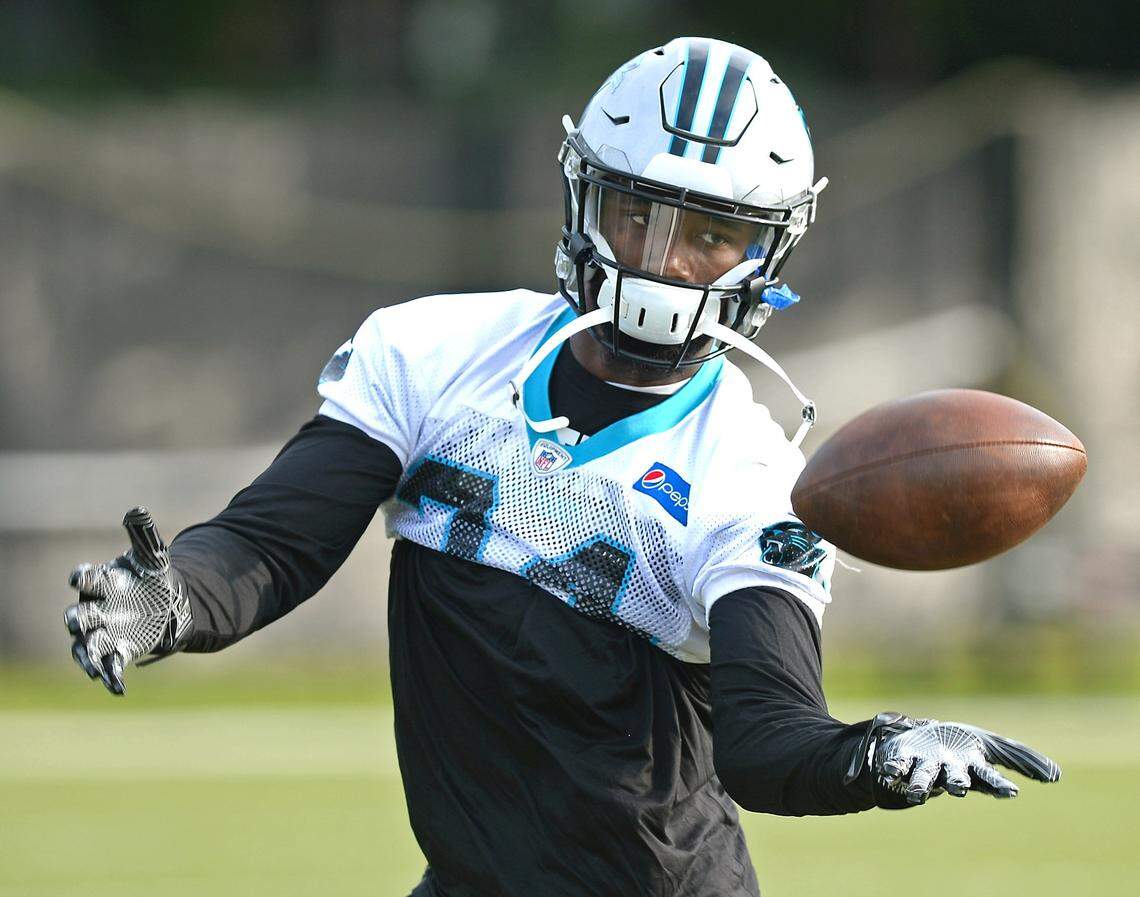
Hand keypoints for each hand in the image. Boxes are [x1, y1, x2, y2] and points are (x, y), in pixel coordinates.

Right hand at [64, 507, 191, 694]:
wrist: (166, 602)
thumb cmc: (150, 577)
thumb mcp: (153, 557)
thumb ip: (144, 536)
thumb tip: (137, 510)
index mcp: (102, 582)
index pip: (86, 578)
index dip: (82, 576)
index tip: (80, 575)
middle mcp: (96, 608)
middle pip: (77, 616)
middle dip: (76, 620)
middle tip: (75, 622)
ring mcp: (105, 631)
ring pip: (86, 646)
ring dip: (87, 657)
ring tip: (92, 669)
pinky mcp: (118, 649)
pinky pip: (109, 665)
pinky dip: (110, 676)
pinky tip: (117, 688)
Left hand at [847, 711, 1060, 806]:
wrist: (923, 739)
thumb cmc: (962, 747)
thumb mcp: (994, 746)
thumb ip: (1023, 759)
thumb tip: (1056, 777)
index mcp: (971, 767)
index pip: (988, 779)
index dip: (998, 785)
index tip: (1011, 791)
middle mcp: (947, 770)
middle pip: (953, 779)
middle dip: (956, 782)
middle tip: (959, 788)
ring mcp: (923, 765)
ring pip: (922, 778)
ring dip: (919, 785)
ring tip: (915, 794)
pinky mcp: (901, 757)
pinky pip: (896, 766)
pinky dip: (893, 769)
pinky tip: (888, 771)